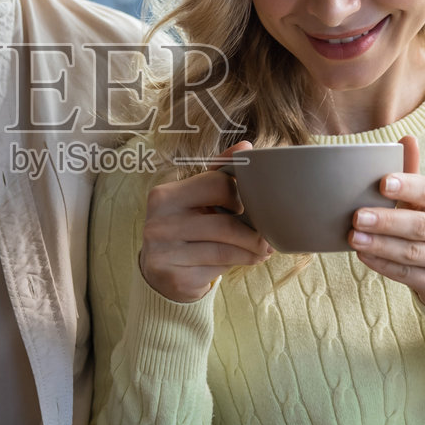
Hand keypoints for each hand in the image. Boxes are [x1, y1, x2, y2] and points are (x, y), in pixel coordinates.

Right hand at [139, 142, 272, 302]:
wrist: (159, 272)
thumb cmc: (185, 228)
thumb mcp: (196, 198)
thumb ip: (219, 172)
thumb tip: (246, 147)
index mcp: (164, 195)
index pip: (217, 185)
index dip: (239, 196)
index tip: (245, 206)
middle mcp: (158, 222)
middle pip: (224, 223)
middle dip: (253, 233)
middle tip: (266, 238)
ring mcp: (163, 252)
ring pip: (225, 249)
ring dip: (251, 251)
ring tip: (263, 251)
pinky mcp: (174, 276)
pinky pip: (217, 268)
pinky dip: (237, 264)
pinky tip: (246, 261)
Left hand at [351, 137, 424, 308]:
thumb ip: (415, 174)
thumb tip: (406, 138)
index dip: (408, 187)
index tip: (382, 183)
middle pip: (420, 226)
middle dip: (387, 221)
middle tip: (358, 216)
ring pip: (413, 253)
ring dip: (380, 245)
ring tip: (354, 237)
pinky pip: (409, 276)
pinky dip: (384, 266)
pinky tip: (364, 256)